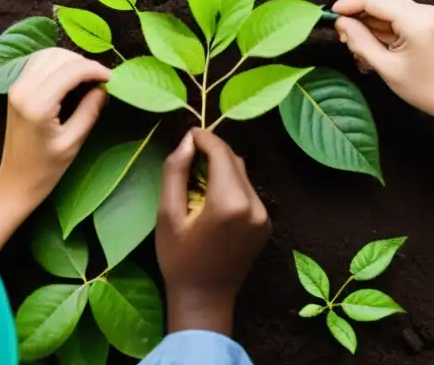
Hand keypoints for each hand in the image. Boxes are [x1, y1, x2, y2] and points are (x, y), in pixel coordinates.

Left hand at [0, 48, 110, 201]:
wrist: (16, 180)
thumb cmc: (46, 167)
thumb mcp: (73, 141)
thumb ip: (89, 110)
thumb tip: (104, 87)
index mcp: (37, 104)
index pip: (71, 70)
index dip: (95, 69)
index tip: (111, 79)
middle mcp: (23, 89)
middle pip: (59, 56)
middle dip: (83, 63)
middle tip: (100, 80)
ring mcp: (16, 86)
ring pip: (48, 54)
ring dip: (70, 60)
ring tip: (87, 78)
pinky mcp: (15, 87)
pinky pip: (38, 62)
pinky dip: (57, 63)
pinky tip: (69, 77)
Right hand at [156, 129, 270, 335]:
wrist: (204, 300)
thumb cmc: (179, 259)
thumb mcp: (168, 214)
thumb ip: (176, 172)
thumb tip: (187, 140)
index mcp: (230, 202)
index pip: (221, 153)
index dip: (204, 137)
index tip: (188, 133)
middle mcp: (254, 205)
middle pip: (234, 161)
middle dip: (213, 152)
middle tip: (188, 156)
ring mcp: (263, 215)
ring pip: (243, 174)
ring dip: (222, 168)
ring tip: (197, 178)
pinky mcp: (265, 224)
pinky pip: (248, 191)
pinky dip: (231, 185)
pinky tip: (212, 198)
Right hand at [332, 0, 433, 118]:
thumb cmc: (425, 89)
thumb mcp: (387, 68)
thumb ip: (361, 42)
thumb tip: (341, 23)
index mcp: (415, 20)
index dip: (349, 3)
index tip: (330, 14)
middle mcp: (423, 9)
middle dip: (357, 10)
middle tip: (341, 31)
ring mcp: (426, 13)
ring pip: (387, 5)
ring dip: (368, 19)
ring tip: (353, 42)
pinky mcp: (426, 20)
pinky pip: (396, 15)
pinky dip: (380, 26)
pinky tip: (371, 43)